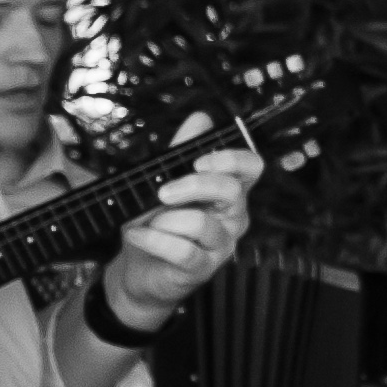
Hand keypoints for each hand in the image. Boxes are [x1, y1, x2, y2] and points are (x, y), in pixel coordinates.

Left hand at [96, 114, 258, 329]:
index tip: (198, 160)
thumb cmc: (156, 223)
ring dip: (163, 219)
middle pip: (232, 190)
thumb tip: (201, 117)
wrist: (138, 268)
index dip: (232, 159)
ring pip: (202, 223)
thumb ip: (181, 152)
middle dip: (192, 185)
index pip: (250, 167)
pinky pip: (182, 250)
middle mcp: (232, 216)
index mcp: (228, 191)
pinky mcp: (203, 269)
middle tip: (162, 192)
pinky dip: (152, 240)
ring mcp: (221, 245)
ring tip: (144, 221)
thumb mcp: (163, 182)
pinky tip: (136, 235)